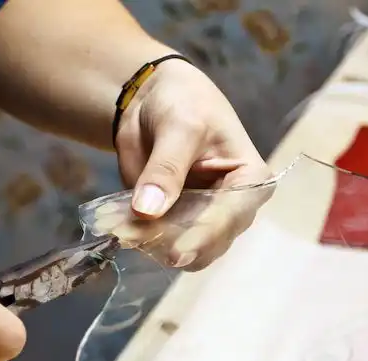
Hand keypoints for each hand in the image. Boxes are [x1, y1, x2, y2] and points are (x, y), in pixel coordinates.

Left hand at [114, 57, 273, 269]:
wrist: (155, 98)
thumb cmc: (183, 102)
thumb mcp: (179, 126)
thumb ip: (166, 168)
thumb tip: (148, 211)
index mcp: (251, 182)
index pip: (230, 217)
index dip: (203, 238)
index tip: (176, 255)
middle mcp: (233, 209)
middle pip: (207, 244)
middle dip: (171, 243)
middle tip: (131, 235)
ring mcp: (203, 221)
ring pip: (180, 250)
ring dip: (149, 243)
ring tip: (119, 228)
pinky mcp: (174, 224)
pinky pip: (156, 242)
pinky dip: (136, 237)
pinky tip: (117, 226)